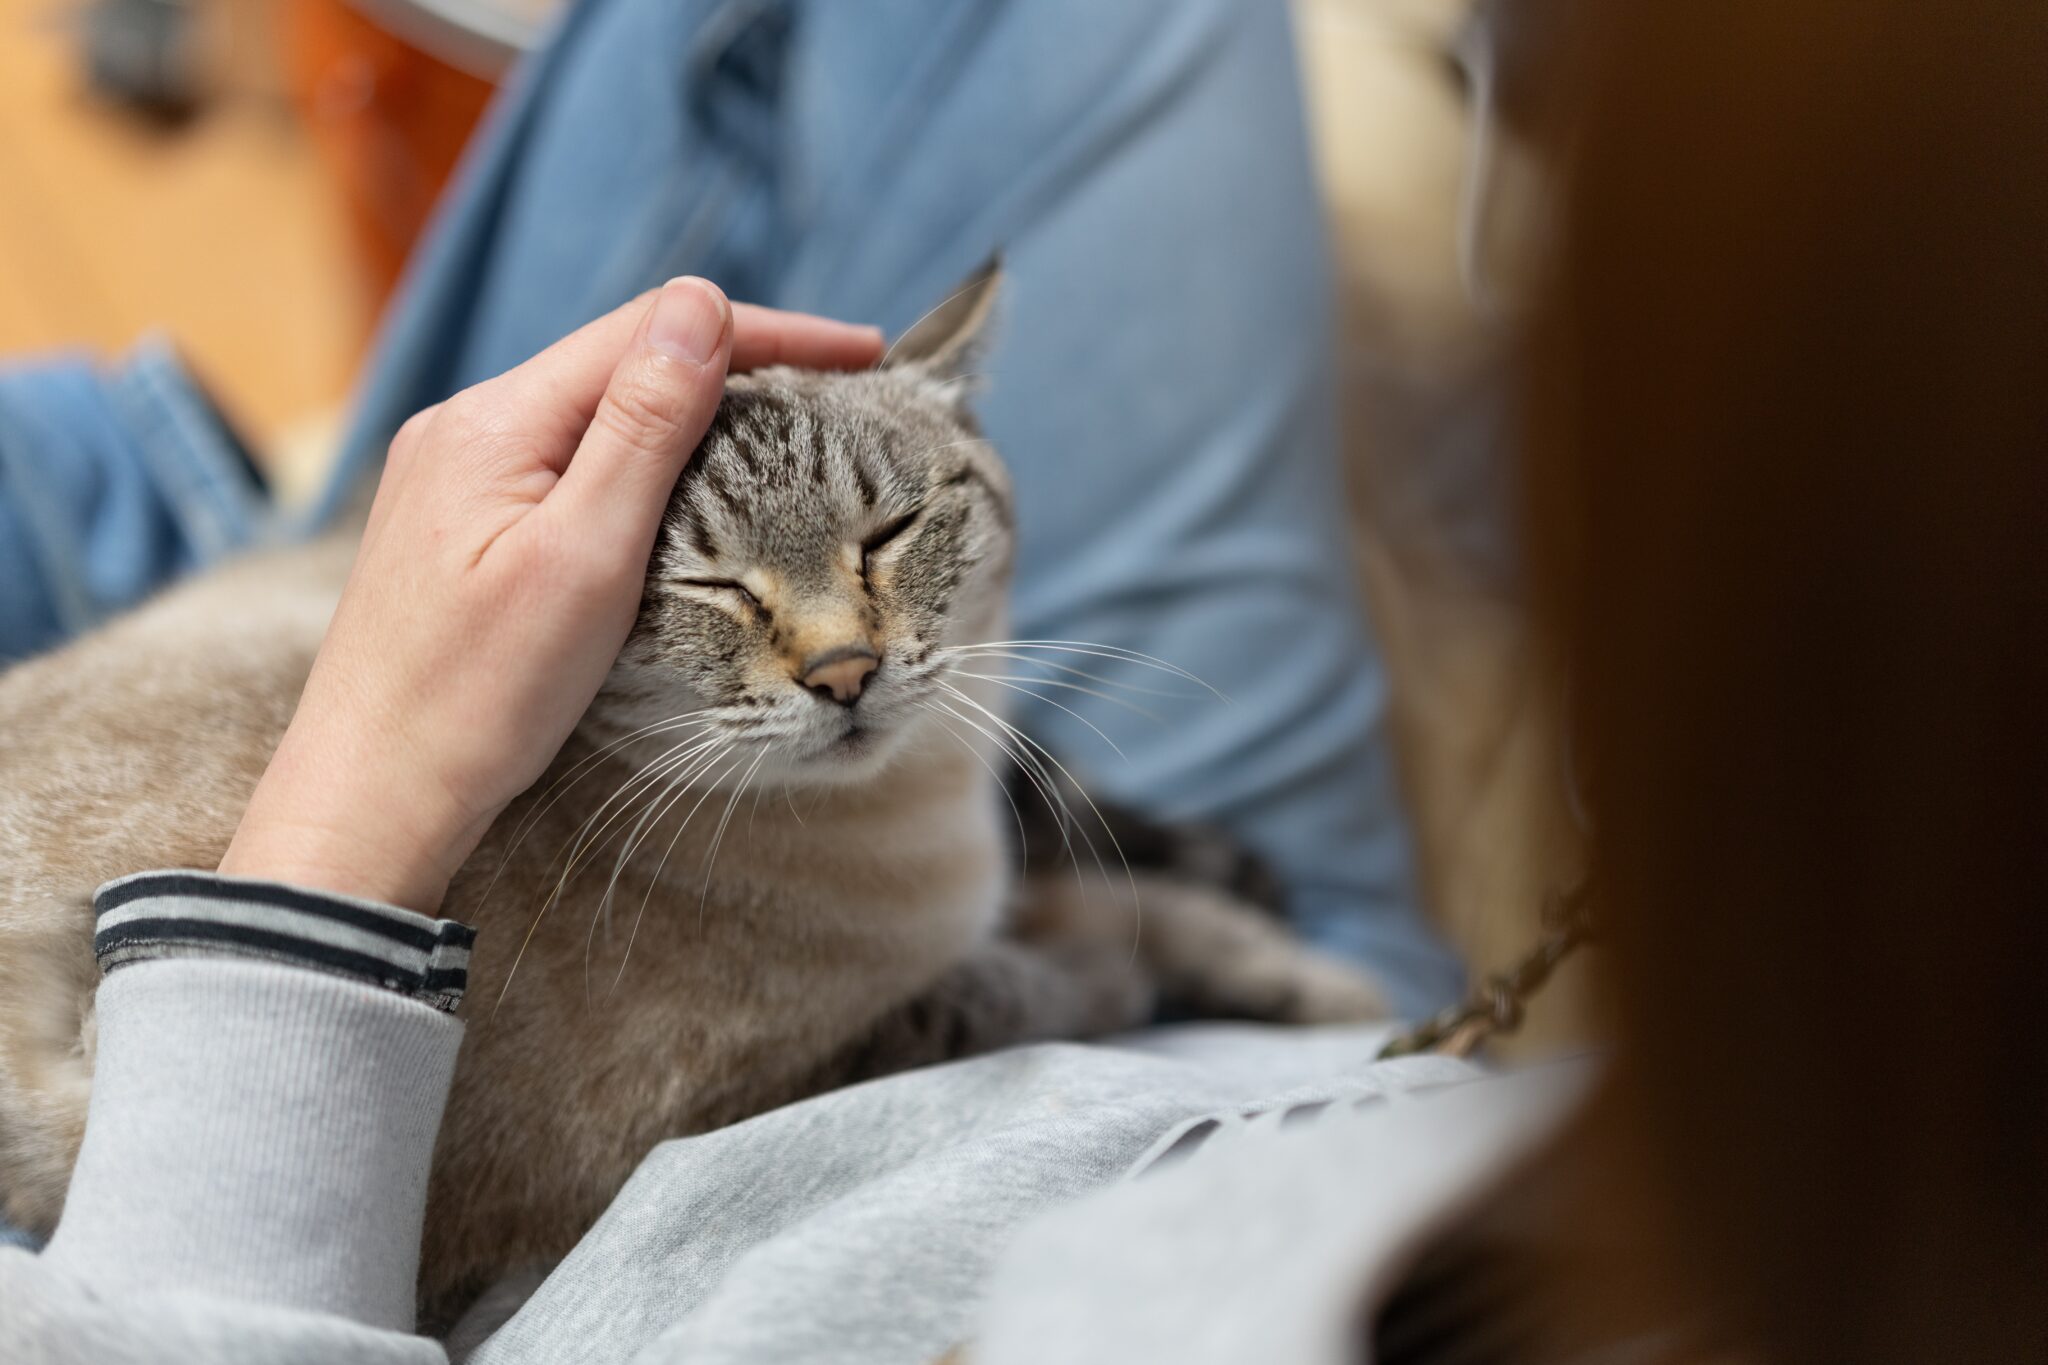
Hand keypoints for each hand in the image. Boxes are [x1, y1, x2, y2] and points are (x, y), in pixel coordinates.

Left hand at [219, 279, 883, 911]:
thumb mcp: (585, 557)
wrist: (372, 796)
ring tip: (779, 435)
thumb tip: (701, 306)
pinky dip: (640, 461)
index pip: (648, 332)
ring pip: (595, 412)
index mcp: (494, 421)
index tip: (859, 354)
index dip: (765, 332)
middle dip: (735, 364)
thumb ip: (643, 427)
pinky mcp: (456, 525)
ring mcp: (453, 476)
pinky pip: (565, 461)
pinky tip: (682, 492)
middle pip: (621, 361)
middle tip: (836, 396)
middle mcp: (465, 427)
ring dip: (690, 412)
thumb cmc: (477, 697)